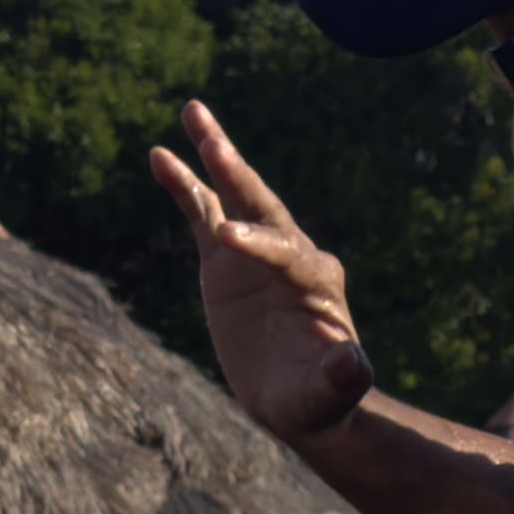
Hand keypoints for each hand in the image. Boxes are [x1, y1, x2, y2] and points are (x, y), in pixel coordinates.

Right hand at [147, 104, 374, 439]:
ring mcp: (257, 251)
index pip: (286, 252)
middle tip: (213, 143)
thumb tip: (353, 363)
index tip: (226, 239)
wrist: (304, 399)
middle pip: (263, 204)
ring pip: (234, 195)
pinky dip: (185, 184)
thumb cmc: (318, 400)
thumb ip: (340, 379)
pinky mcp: (227, 257)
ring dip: (215, 156)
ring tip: (193, 113)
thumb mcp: (329, 395)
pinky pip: (204, 213)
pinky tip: (160, 156)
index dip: (258, 244)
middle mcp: (291, 254)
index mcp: (317, 281)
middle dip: (239, 173)